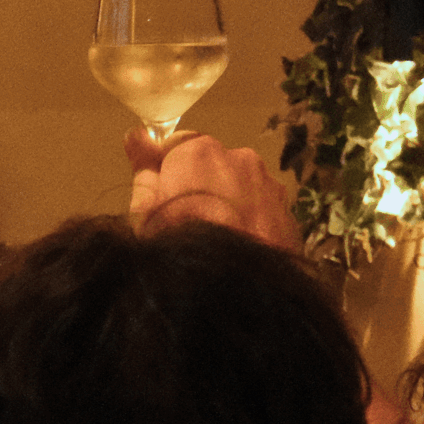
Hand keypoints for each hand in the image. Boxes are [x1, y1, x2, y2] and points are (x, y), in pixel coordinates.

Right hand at [128, 130, 297, 249]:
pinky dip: (249, 218)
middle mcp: (239, 157)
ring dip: (227, 200)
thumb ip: (143, 170)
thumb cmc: (180, 247)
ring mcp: (268, 182)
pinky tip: (238, 244)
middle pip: (212, 164)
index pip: (176, 146)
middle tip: (185, 221)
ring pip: (239, 184)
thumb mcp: (144, 212)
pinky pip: (261, 205)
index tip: (158, 195)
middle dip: (199, 184)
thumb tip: (136, 136)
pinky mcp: (288, 209)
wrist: (237, 287)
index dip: (166, 170)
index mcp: (199, 152)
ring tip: (215, 236)